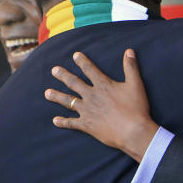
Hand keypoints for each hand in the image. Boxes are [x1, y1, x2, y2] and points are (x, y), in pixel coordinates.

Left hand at [45, 49, 159, 161]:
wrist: (132, 131)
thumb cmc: (136, 108)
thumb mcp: (135, 84)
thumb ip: (130, 67)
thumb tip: (129, 50)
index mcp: (103, 85)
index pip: (90, 70)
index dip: (82, 61)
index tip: (74, 55)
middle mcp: (91, 96)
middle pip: (74, 83)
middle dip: (63, 75)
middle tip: (54, 70)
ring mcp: (87, 111)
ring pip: (68, 101)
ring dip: (57, 96)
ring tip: (47, 93)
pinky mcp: (86, 125)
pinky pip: (71, 123)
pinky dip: (62, 122)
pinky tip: (55, 120)